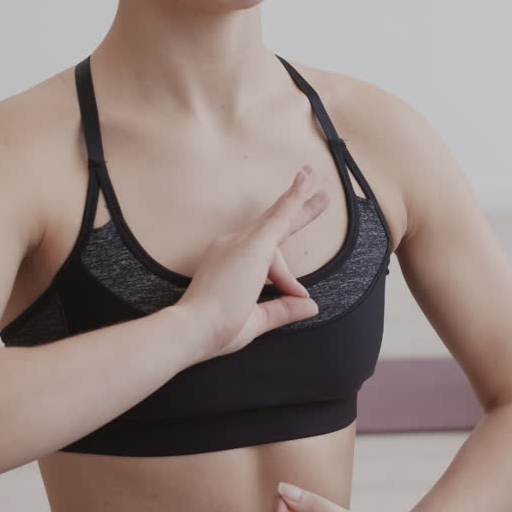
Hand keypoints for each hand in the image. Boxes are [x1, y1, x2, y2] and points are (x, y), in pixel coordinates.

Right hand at [172, 166, 329, 361]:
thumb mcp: (256, 319)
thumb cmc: (214, 330)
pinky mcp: (253, 245)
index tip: (300, 296)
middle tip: (310, 181)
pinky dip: (294, 199)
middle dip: (293, 205)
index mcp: (228, 262)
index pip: (267, 259)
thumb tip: (311, 305)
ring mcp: (240, 242)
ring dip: (299, 198)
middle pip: (270, 222)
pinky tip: (306, 183)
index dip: (287, 279)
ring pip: (278, 215)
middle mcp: (231, 245)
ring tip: (318, 181)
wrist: (193, 330)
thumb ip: (283, 309)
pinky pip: (279, 216)